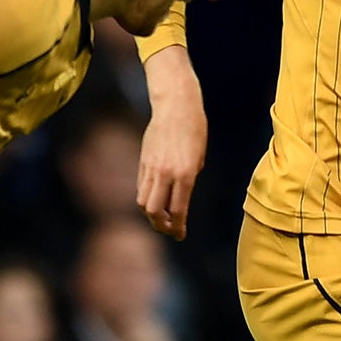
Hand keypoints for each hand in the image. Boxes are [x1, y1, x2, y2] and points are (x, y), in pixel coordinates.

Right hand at [138, 53, 206, 240]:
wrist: (176, 105)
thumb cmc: (194, 129)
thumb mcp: (199, 158)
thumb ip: (188, 180)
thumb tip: (178, 198)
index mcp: (185, 175)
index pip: (177, 211)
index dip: (178, 227)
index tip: (180, 235)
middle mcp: (166, 174)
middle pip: (153, 211)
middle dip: (160, 226)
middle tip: (169, 230)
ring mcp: (151, 167)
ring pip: (143, 201)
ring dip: (151, 214)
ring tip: (161, 218)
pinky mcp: (143, 161)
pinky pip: (141, 186)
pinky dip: (147, 197)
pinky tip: (156, 199)